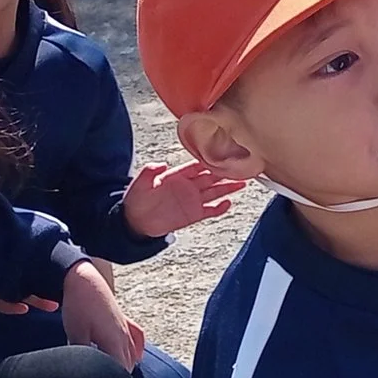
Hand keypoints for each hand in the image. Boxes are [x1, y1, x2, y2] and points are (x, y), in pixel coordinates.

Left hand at [58, 260, 143, 368]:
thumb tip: (83, 372)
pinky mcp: (124, 321)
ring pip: (132, 355)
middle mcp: (125, 338)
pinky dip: (135, 351)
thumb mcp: (75, 333)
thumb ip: (82, 354)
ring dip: (126, 368)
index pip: (120, 374)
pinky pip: (136, 341)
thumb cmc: (79, 306)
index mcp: (114, 343)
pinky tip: (135, 357)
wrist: (84, 278)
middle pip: (127, 367)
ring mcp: (126, 328)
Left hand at [122, 159, 243, 238]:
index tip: (220, 155)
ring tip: (242, 183)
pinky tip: (228, 203)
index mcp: (177, 176)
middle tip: (239, 166)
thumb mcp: (140, 182)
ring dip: (228, 188)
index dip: (208, 161)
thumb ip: (150, 171)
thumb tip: (161, 164)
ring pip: (215, 192)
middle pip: (211, 178)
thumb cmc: (136, 201)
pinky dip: (220, 208)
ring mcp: (192, 201)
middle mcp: (188, 187)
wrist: (135, 222)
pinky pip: (210, 211)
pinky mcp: (193, 215)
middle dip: (225, 172)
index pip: (197, 166)